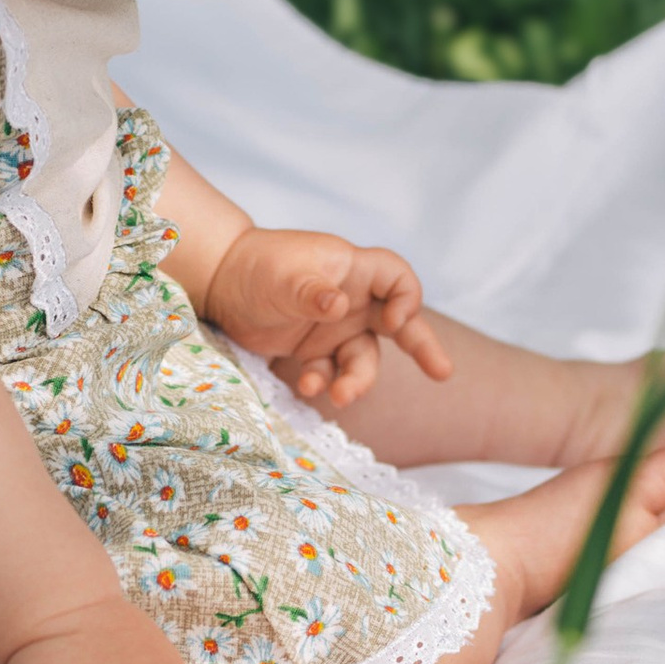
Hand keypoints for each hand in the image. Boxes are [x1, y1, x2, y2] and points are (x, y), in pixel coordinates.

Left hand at [203, 227, 451, 412]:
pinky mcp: (317, 352)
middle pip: (401, 324)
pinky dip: (324, 382)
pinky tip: (307, 385)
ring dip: (357, 380)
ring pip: (364, 358)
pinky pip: (332, 373)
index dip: (406, 300)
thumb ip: (312, 291)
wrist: (221, 284)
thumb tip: (340, 306)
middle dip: (423, 347)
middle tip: (443, 373)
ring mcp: (337, 328)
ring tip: (340, 396)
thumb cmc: (257, 266)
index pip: (397, 279)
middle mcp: (354, 300)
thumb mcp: (282, 276)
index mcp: (352, 270)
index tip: (392, 321)